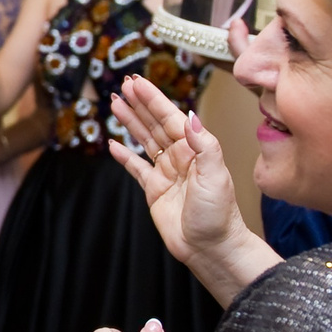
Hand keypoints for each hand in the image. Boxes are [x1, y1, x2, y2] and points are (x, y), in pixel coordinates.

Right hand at [107, 75, 243, 269]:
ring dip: (131, 122)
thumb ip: (203, 144)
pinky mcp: (155, 191)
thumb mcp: (215, 175)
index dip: (153, 99)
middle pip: (155, 124)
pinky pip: (137, 169)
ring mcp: (166, 173)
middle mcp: (180, 158)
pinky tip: (113, 144)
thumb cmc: (219, 214)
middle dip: (139, 104)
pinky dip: (125, 156)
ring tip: (115, 105)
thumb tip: (190, 116)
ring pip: (145, 141)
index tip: (137, 83)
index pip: (171, 117)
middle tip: (122, 85)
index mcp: (195, 150)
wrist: (211, 248)